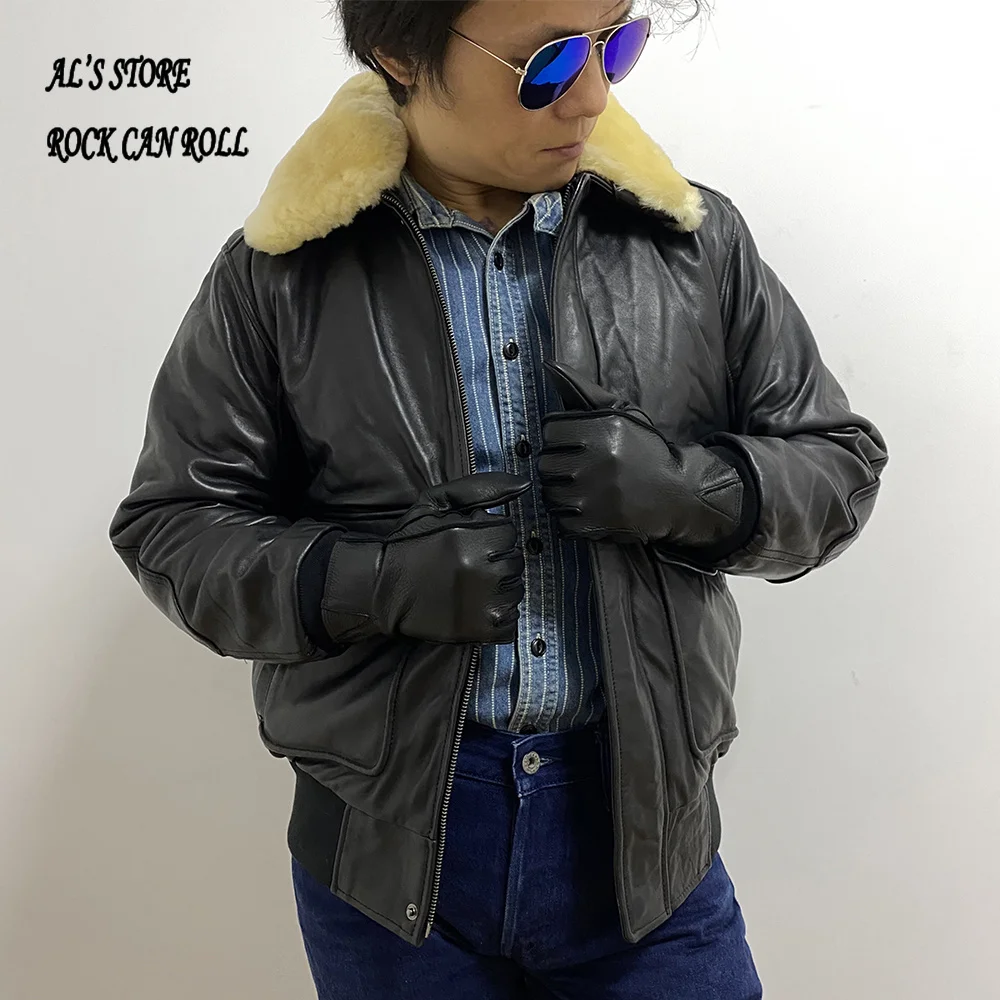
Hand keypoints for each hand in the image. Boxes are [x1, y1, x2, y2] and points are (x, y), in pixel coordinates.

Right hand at [321, 472, 531, 643]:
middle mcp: (485, 570)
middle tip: (466, 566)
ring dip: (497, 588)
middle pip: (515, 561)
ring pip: (515, 590)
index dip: (488, 536)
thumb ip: (481, 488)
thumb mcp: (436, 503)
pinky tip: (473, 607)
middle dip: (494, 560)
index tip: (468, 544)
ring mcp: (486, 603)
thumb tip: (524, 482)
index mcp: (476, 537)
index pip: (509, 532)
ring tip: (468, 587)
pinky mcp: (484, 629)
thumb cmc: (410, 543)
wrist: (383, 589)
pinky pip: (511, 620)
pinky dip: (497, 615)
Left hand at [537, 359, 745, 547]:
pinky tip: (587, 506)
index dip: (560, 438)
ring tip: (582, 487)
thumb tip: (549, 365)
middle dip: (558, 464)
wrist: (678, 493)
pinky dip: (568, 514)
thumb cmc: (645, 450)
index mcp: (601, 430)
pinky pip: (560, 519)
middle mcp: (596, 462)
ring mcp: (594, 496)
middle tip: (578, 467)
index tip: (575, 444)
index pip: (549, 432)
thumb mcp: (620, 413)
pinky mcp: (594, 523)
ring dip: (561, 490)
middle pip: (546, 463)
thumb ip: (581, 390)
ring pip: (549, 492)